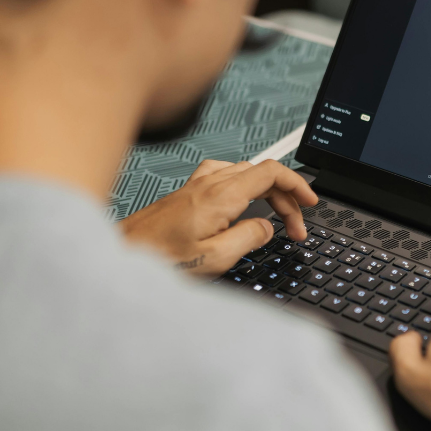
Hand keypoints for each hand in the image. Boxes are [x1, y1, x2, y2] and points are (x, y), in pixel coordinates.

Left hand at [120, 159, 316, 275]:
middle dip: (286, 197)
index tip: (310, 202)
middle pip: (261, 172)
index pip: (271, 172)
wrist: (120, 254)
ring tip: (276, 215)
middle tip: (295, 227)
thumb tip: (266, 228)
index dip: (297, 185)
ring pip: (245, 172)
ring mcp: (196, 184)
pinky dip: (245, 186)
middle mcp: (209, 183)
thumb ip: (248, 239)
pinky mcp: (187, 192)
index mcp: (221, 196)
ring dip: (266, 191)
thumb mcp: (214, 258)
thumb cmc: (157, 258)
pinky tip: (243, 201)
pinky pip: (225, 176)